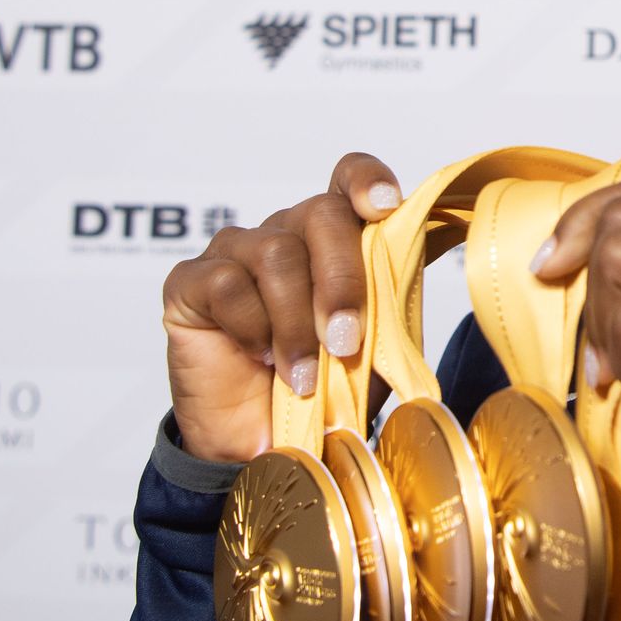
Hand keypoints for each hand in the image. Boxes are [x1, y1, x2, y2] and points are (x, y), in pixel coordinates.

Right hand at [159, 154, 401, 462]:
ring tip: (303, 375)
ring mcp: (236, 251)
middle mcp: (286, 232)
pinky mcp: (191, 281)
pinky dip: (253, 328)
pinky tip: (260, 357)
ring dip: (297, 322)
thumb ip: (392, 295)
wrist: (265, 441)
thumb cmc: (325, 386)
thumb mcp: (374, 343)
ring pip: (276, 254)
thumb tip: (429, 248)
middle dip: (342, 281)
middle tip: (345, 342)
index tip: (386, 207)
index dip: (366, 181)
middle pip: (320, 215)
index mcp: (335, 238)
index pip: (348, 178)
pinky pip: (228, 284)